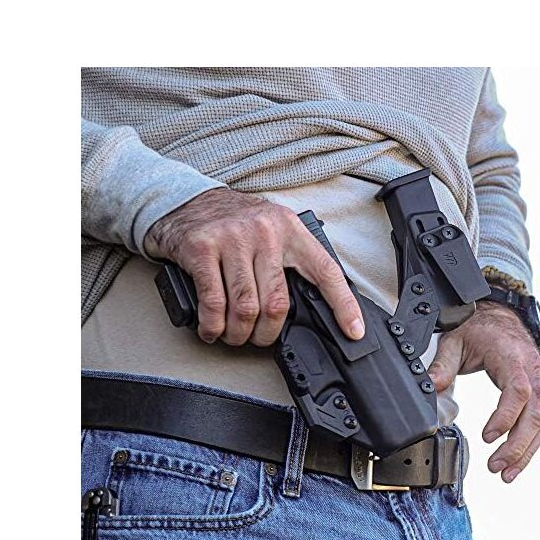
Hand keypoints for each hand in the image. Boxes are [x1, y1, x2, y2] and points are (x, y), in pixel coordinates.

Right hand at [145, 188, 364, 346]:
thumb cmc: (233, 224)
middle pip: (278, 302)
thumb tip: (308, 306)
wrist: (185, 200)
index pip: (326, 271)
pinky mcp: (202, 248)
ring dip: (239, 333)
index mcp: (291, 230)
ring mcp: (233, 238)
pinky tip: (212, 329)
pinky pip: (214, 301)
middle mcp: (266, 231)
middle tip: (258, 339)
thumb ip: (289, 261)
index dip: (343, 305)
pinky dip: (213, 326)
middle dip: (267, 334)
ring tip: (233, 336)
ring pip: (246, 307)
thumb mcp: (271, 231)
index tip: (354, 331)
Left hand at [427, 301, 539, 482]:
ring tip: (506, 474)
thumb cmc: (478, 329)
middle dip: (518, 445)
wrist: (499, 317)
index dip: (505, 417)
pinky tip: (516, 462)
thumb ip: (442, 365)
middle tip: (496, 467)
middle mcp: (532, 371)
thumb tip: (431, 387)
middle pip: (536, 413)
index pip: (518, 391)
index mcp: (512, 358)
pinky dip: (531, 444)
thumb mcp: (454, 341)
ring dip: (526, 451)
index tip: (487, 437)